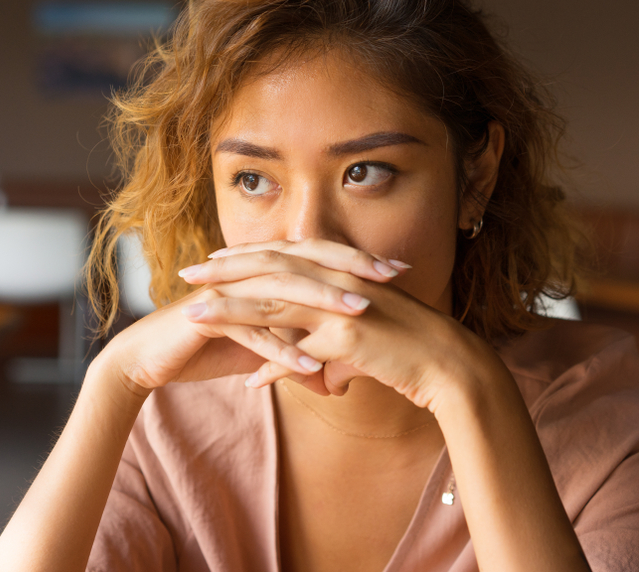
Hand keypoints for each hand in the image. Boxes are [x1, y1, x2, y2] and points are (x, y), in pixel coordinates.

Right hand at [99, 240, 402, 395]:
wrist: (149, 358)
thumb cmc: (206, 348)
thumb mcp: (259, 351)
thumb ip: (295, 353)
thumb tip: (331, 376)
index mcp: (262, 272)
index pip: (316, 258)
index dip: (356, 260)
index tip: (398, 269)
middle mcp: (247, 275)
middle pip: (305, 263)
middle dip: (350, 268)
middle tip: (391, 277)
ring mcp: (227, 294)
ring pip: (281, 293)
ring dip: (322, 304)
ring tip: (360, 314)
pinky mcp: (208, 319)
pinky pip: (249, 334)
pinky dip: (280, 351)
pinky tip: (309, 367)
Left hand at [179, 238, 486, 410]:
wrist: (451, 365)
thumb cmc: (407, 350)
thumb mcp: (361, 338)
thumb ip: (327, 346)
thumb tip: (302, 372)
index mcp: (339, 272)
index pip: (282, 256)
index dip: (245, 257)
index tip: (212, 261)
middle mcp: (338, 281)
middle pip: (270, 270)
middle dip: (225, 272)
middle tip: (188, 275)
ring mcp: (344, 306)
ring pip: (275, 305)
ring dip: (232, 311)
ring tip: (195, 316)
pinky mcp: (351, 337)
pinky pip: (302, 354)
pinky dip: (275, 369)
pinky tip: (250, 383)